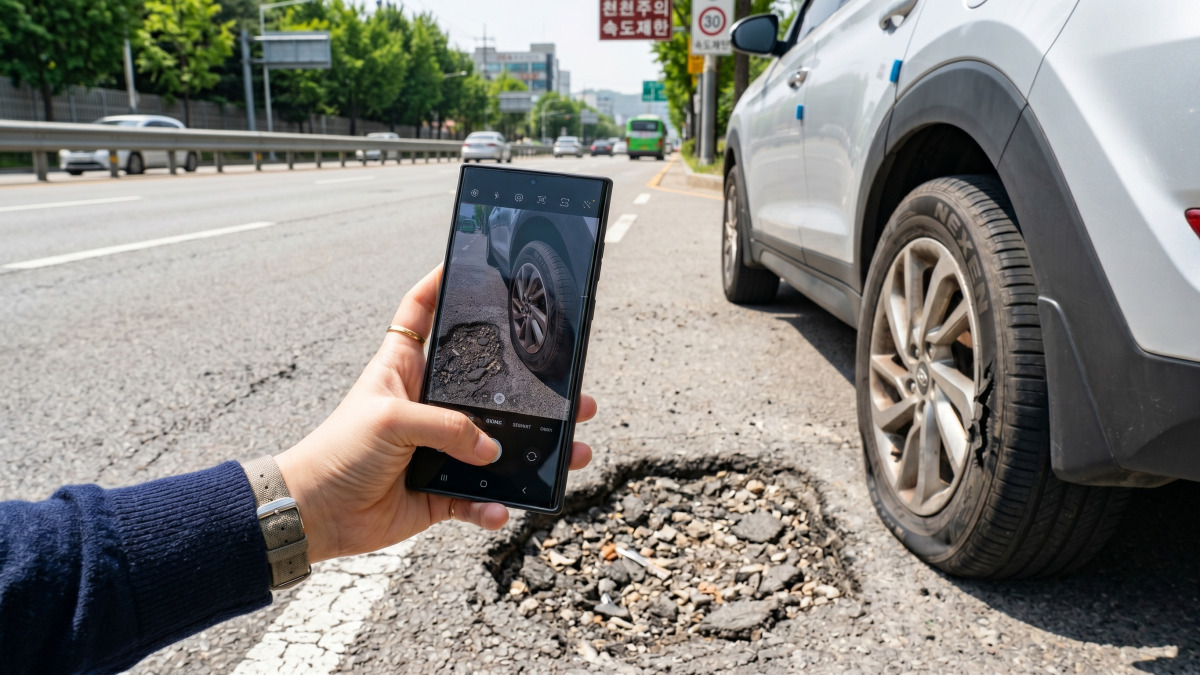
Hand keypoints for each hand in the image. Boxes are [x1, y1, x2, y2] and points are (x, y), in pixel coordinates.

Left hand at [275, 266, 596, 562]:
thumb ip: (446, 426)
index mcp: (403, 369)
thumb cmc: (337, 452)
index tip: (469, 263)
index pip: (422, 313)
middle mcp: (426, 404)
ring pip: (496, 446)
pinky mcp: (438, 491)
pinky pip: (477, 498)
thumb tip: (491, 448)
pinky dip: (492, 506)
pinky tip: (501, 508)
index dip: (441, 284)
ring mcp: (436, 448)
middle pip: (486, 385)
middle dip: (529, 386)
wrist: (314, 514)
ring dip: (532, 451)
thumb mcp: (390, 420)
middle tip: (569, 388)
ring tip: (571, 450)